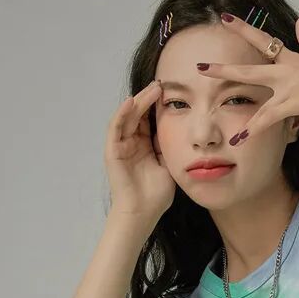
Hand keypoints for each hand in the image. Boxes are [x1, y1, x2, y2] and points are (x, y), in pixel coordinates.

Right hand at [104, 84, 175, 229]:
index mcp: (144, 145)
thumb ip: (172, 147)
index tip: (172, 92)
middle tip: (162, 84)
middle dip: (149, 98)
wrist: (143, 213)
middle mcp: (130, 142)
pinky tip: (132, 102)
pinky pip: (115, 128)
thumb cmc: (156, 194)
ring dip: (139, 101)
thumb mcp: (169, 163)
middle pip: (138, 114)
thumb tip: (187, 129)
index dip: (158, 105)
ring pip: (128, 116)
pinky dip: (122, 113)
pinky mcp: (112, 151)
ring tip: (152, 89)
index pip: (149, 119)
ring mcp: (120, 146)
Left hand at [211, 13, 298, 140]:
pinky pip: (268, 118)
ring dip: (233, 103)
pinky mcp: (295, 103)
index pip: (262, 41)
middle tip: (200, 67)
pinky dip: (252, 130)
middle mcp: (285, 70)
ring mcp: (288, 87)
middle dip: (223, 70)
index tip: (225, 19)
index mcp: (292, 58)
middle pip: (247, 69)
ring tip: (212, 109)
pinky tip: (239, 139)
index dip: (243, 29)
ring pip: (253, 95)